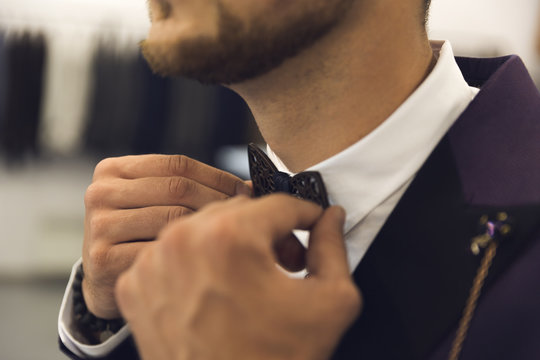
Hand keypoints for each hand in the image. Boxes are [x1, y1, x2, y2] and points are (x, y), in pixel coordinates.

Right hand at [82, 154, 250, 318]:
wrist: (103, 281)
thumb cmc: (139, 235)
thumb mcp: (152, 201)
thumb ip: (188, 187)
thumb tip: (250, 186)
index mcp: (112, 169)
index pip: (177, 164)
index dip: (217, 176)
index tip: (244, 190)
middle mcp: (100, 192)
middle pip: (177, 188)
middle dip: (219, 200)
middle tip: (246, 214)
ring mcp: (99, 225)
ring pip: (173, 217)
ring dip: (209, 226)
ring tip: (231, 235)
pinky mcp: (102, 258)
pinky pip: (162, 250)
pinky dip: (190, 253)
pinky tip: (208, 258)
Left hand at [116, 194, 361, 359]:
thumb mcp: (330, 303)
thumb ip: (333, 247)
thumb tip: (330, 218)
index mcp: (229, 238)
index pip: (279, 203)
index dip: (305, 214)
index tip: (312, 225)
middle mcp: (182, 240)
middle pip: (241, 211)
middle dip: (270, 231)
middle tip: (287, 262)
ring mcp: (152, 263)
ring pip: (205, 228)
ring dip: (233, 244)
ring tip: (251, 279)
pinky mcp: (136, 284)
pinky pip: (175, 252)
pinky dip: (198, 263)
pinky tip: (217, 292)